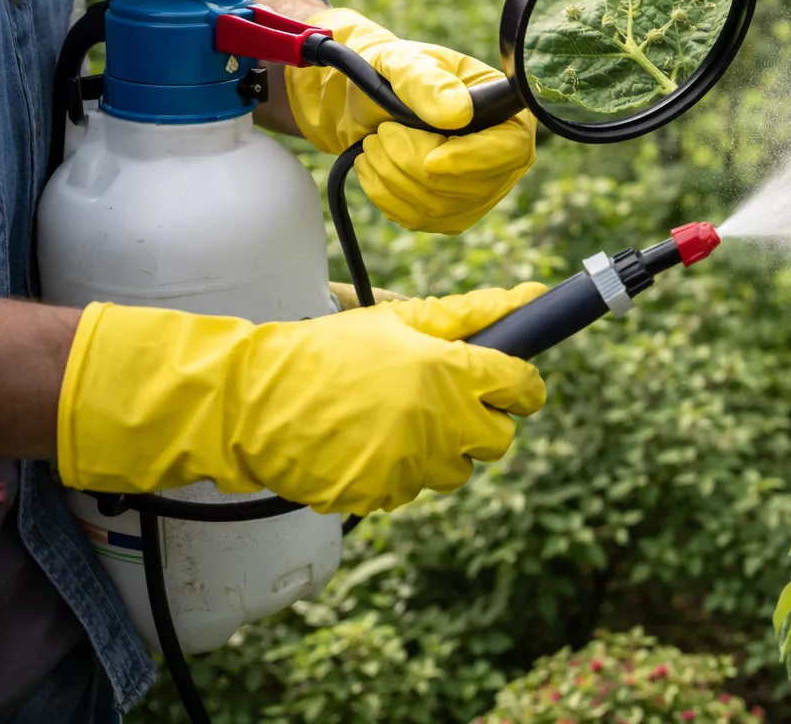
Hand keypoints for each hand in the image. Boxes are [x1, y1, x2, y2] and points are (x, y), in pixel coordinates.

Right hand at [56, 285, 546, 514]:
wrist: (257, 401)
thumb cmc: (331, 352)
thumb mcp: (401, 320)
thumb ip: (472, 313)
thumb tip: (533, 294)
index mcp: (452, 373)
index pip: (524, 388)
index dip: (520, 384)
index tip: (509, 382)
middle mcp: (442, 425)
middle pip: (499, 439)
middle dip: (482, 422)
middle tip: (447, 401)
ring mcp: (414, 466)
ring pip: (458, 469)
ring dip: (441, 449)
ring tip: (397, 419)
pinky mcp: (386, 495)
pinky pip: (414, 488)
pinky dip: (400, 470)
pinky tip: (369, 443)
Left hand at [287, 8, 534, 233]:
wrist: (372, 102)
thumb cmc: (400, 75)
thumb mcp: (408, 64)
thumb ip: (430, 83)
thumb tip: (457, 113)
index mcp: (508, 116)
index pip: (510, 151)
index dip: (472, 160)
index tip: (430, 160)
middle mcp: (504, 161)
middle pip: (472, 186)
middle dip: (413, 163)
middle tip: (382, 132)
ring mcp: (479, 193)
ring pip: (440, 207)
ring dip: (393, 175)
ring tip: (374, 143)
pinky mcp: (450, 215)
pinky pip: (419, 219)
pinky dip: (385, 193)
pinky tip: (373, 166)